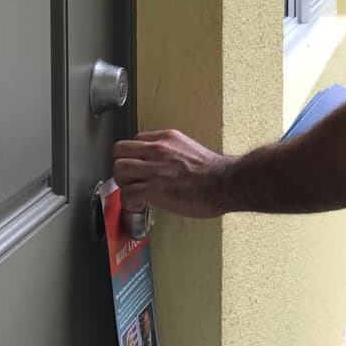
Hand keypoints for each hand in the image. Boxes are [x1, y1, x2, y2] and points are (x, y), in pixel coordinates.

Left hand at [112, 130, 233, 217]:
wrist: (226, 182)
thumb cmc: (215, 172)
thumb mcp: (190, 149)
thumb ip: (173, 153)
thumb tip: (165, 165)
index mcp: (167, 138)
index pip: (135, 140)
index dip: (133, 156)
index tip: (137, 166)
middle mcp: (157, 149)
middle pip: (119, 151)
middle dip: (122, 167)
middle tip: (130, 179)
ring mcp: (154, 169)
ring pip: (119, 170)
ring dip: (123, 183)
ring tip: (133, 192)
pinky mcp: (152, 189)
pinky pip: (127, 194)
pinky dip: (129, 203)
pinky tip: (139, 206)